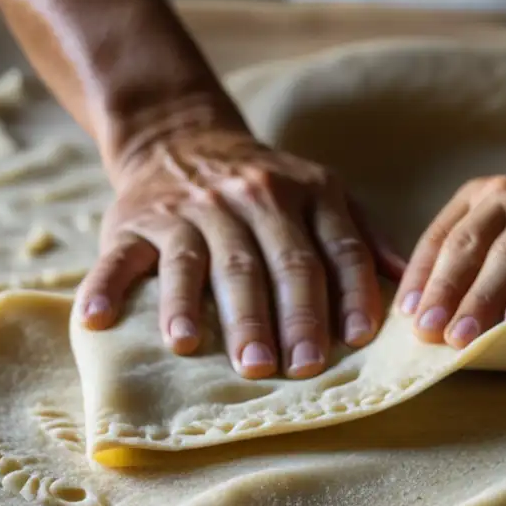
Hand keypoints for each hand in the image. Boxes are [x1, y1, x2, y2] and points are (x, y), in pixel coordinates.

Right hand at [75, 125, 404, 378]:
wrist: (179, 137)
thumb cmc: (265, 185)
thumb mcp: (322, 192)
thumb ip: (362, 234)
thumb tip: (405, 281)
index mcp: (306, 192)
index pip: (335, 247)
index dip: (348, 292)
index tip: (356, 340)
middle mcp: (251, 197)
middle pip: (273, 262)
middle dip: (287, 317)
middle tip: (297, 368)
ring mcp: (190, 209)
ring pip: (205, 263)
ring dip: (213, 312)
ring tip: (219, 356)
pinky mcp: (135, 221)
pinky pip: (122, 258)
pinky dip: (107, 287)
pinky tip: (100, 320)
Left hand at [395, 165, 505, 347]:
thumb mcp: (501, 213)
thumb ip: (466, 247)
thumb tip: (424, 306)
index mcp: (487, 195)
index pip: (446, 235)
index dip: (425, 276)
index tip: (409, 313)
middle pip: (482, 249)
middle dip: (456, 293)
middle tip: (437, 332)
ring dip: (500, 301)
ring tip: (479, 336)